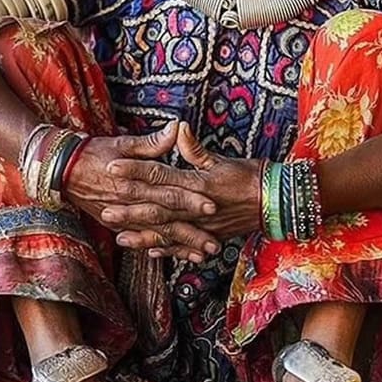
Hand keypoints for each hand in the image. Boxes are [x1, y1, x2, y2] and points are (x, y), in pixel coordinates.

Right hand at [64, 122, 220, 261]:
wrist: (59, 171)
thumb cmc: (94, 152)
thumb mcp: (122, 143)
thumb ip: (152, 142)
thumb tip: (178, 127)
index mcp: (136, 181)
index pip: (169, 191)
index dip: (191, 200)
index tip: (212, 206)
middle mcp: (131, 203)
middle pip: (167, 219)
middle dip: (191, 232)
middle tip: (214, 243)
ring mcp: (123, 217)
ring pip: (157, 235)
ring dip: (180, 246)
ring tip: (201, 256)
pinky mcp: (117, 225)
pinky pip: (141, 239)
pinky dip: (159, 249)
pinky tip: (175, 256)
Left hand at [104, 122, 262, 257]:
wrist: (277, 202)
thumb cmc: (250, 176)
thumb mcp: (222, 159)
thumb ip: (195, 149)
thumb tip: (177, 127)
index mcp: (197, 183)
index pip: (160, 175)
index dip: (135, 171)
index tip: (113, 167)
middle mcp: (197, 207)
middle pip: (157, 208)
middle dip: (130, 210)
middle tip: (105, 209)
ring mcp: (203, 226)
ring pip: (167, 233)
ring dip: (142, 236)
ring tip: (119, 237)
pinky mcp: (210, 238)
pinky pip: (185, 247)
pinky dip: (168, 250)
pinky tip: (150, 253)